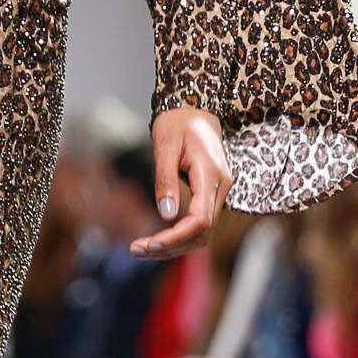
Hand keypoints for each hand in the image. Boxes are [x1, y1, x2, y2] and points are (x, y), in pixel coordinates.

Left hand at [132, 106, 230, 260]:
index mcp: (211, 175)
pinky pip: (198, 222)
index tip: (149, 245)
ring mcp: (218, 191)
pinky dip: (178, 235)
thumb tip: (167, 215)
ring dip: (174, 245)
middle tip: (137, 250)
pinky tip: (156, 238)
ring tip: (141, 249)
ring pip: (202, 232)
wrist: (194, 108)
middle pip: (202, 232)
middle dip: (171, 246)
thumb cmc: (178, 122)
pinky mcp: (210, 193)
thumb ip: (166, 179)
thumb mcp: (165, 145)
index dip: (175, 238)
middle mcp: (220, 187)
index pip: (200, 220)